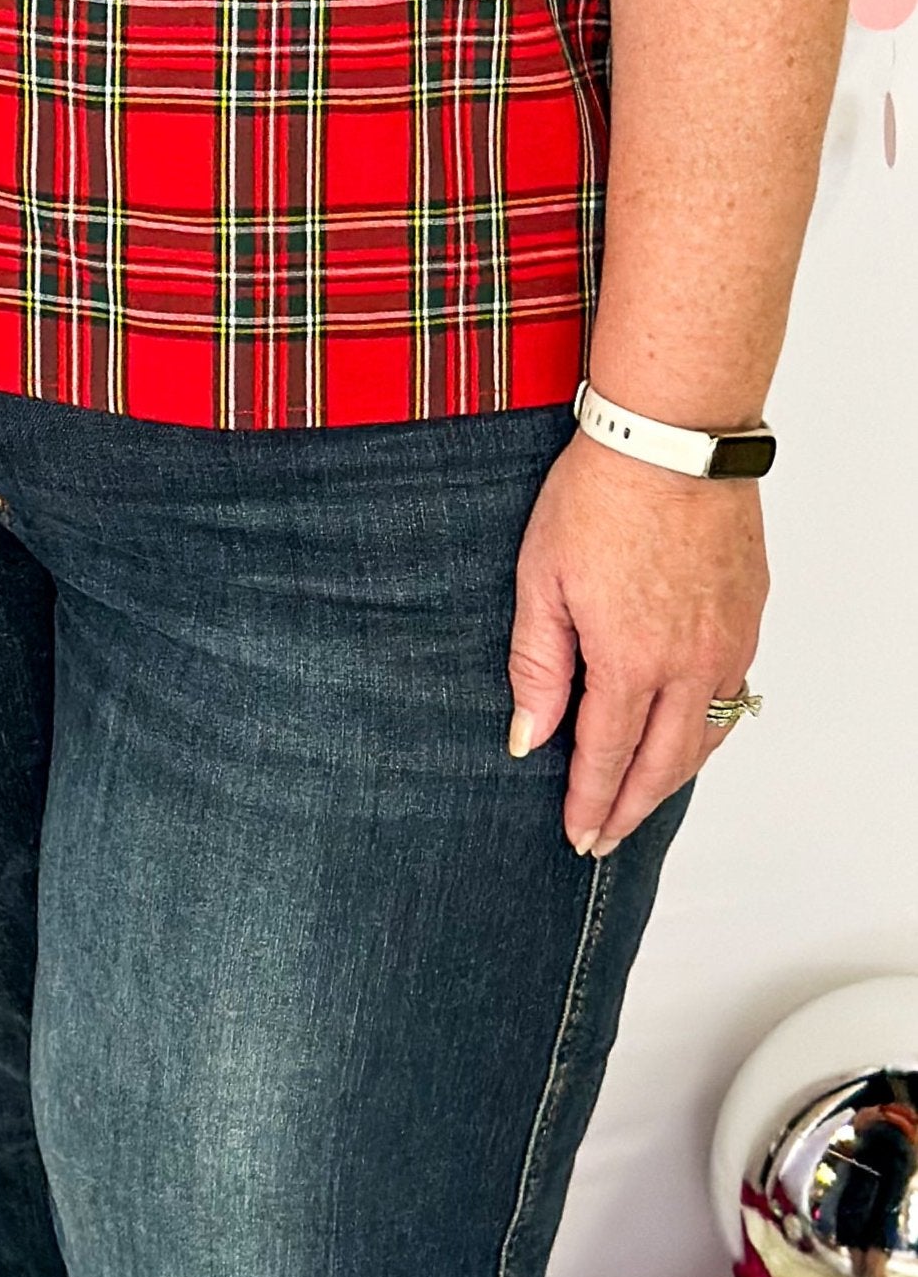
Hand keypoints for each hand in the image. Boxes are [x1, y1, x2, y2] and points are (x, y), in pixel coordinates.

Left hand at [507, 431, 765, 857]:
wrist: (671, 440)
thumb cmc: (598, 496)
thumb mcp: (540, 578)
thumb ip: (537, 664)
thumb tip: (528, 737)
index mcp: (631, 661)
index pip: (609, 758)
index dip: (592, 802)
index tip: (578, 834)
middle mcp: (689, 664)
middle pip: (665, 764)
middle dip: (632, 808)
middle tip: (606, 836)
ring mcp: (727, 642)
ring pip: (707, 735)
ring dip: (673, 774)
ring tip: (642, 795)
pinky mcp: (748, 615)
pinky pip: (733, 692)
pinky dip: (709, 727)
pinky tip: (689, 728)